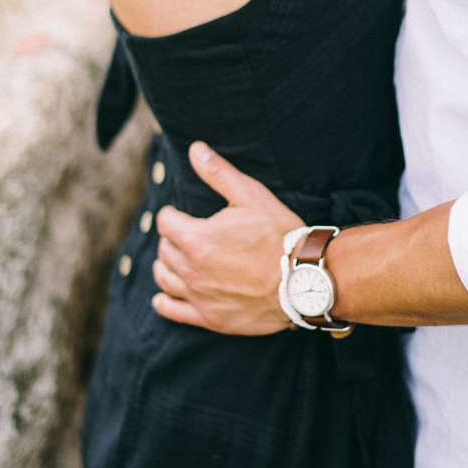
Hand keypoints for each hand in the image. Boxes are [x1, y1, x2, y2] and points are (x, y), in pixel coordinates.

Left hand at [152, 142, 302, 334]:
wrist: (303, 280)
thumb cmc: (279, 235)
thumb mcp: (251, 195)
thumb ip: (218, 172)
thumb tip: (195, 149)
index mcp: (197, 238)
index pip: (165, 221)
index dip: (172, 214)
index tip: (180, 213)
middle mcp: (191, 269)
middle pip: (164, 249)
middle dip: (172, 238)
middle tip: (186, 233)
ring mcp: (199, 296)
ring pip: (164, 278)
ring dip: (166, 265)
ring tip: (175, 258)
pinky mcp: (209, 318)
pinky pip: (173, 311)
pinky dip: (164, 302)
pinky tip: (163, 296)